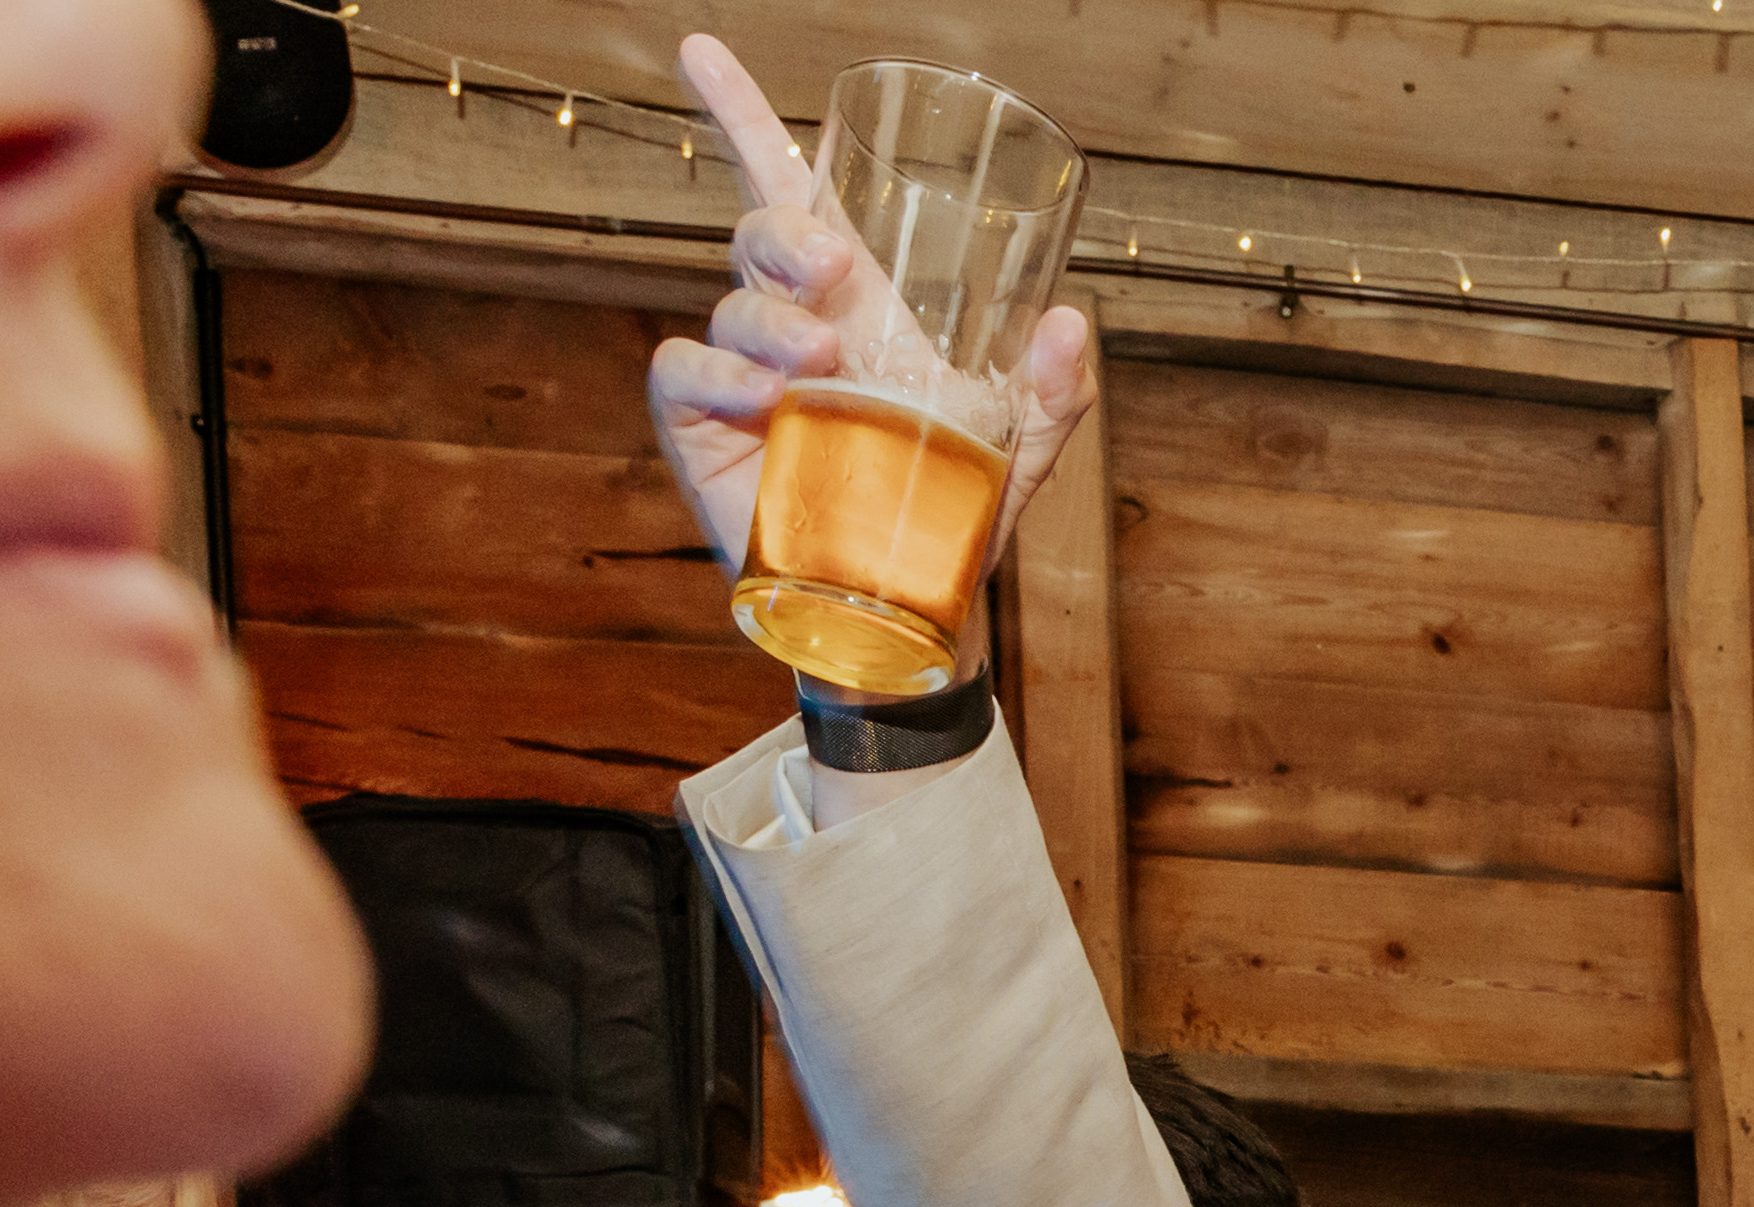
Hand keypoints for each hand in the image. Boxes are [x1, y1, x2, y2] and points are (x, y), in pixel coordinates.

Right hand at [644, 34, 1098, 584]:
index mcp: (855, 303)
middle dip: (786, 232)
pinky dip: (719, 374)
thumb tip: (1068, 322)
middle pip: (761, 231)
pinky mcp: (700, 423)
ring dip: (769, 317)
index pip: (791, 190)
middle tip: (832, 266)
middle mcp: (792, 322)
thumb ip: (1053, 392)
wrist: (905, 606)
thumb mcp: (1019, 452)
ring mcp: (742, 371)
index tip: (702, 52)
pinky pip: (686, 370)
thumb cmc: (951, 514)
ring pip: (732, 302)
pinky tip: (764, 399)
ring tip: (819, 358)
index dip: (746, 117)